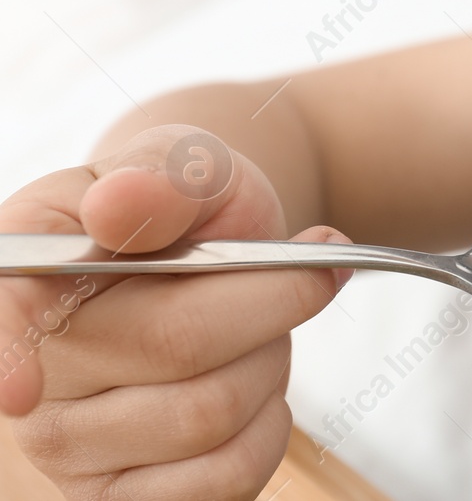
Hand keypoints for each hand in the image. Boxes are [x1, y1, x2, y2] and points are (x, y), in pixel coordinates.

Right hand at [0, 124, 351, 499]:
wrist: (216, 256)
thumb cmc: (189, 213)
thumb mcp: (186, 167)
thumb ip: (162, 177)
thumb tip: (122, 203)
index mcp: (31, 269)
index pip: (9, 318)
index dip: (10, 352)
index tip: (22, 389)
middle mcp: (32, 369)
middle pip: (176, 349)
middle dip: (268, 303)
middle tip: (281, 276)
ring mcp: (68, 446)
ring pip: (212, 416)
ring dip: (270, 363)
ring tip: (251, 331)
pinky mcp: (122, 497)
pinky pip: (227, 477)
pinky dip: (268, 425)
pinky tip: (246, 386)